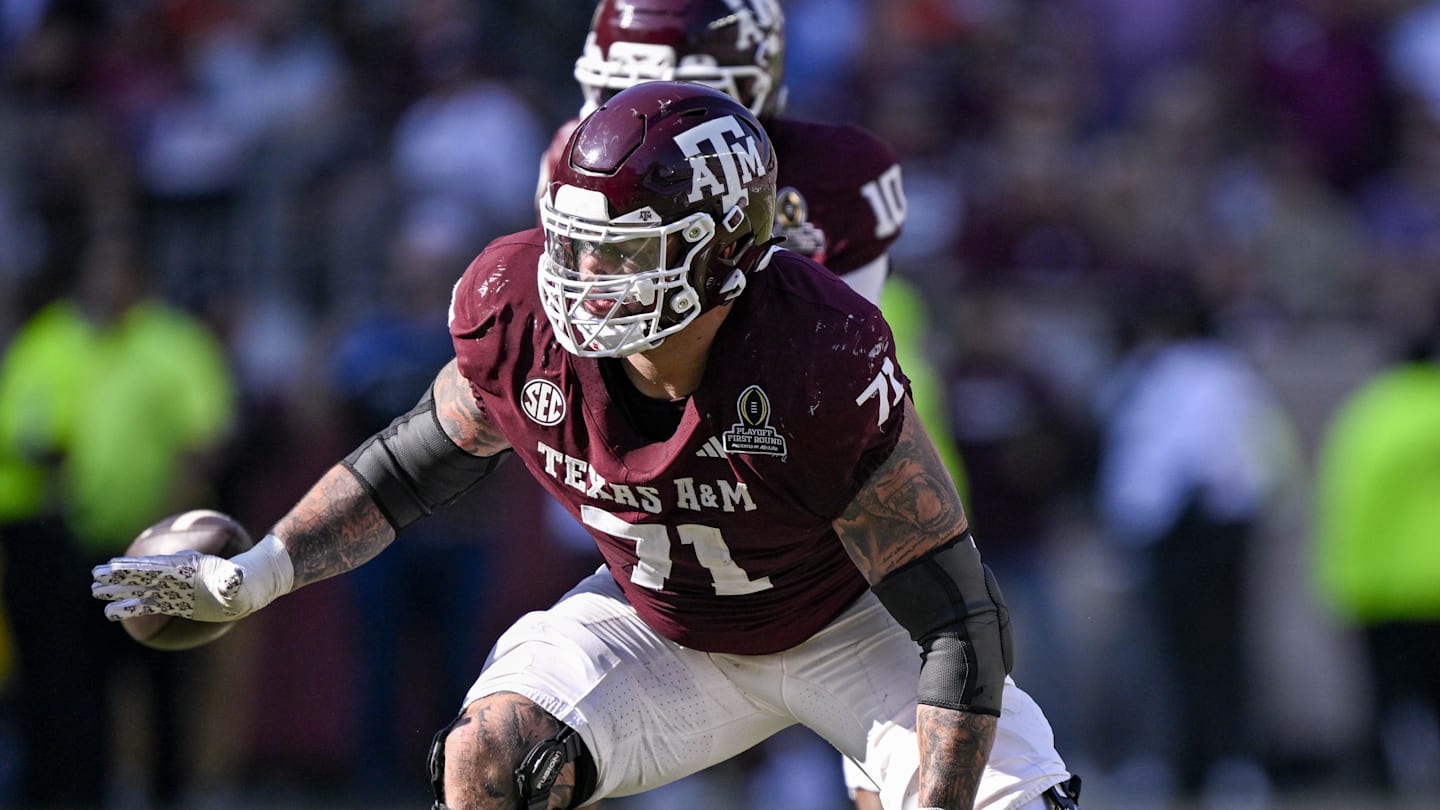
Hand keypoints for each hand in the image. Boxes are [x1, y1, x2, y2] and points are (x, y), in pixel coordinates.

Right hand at [92, 535, 293, 621]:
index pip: (156, 567)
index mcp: (184, 570)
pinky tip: (111, 612)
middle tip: (94, 574)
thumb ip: (233, 581)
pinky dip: (129, 607)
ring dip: (118, 590)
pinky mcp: (172, 602)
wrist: (242, 590)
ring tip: (95, 590)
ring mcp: (171, 590)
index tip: (115, 565)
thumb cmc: (242, 583)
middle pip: (141, 575)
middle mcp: (174, 577)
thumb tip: (235, 579)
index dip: (137, 567)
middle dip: (119, 575)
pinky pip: (147, 605)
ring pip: (139, 589)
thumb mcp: (238, 583)